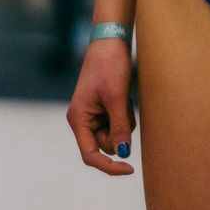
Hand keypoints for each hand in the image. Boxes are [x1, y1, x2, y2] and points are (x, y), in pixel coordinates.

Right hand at [66, 37, 135, 175]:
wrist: (111, 40)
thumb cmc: (110, 65)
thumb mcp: (117, 98)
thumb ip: (119, 127)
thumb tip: (124, 154)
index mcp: (79, 118)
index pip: (91, 154)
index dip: (109, 166)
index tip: (130, 168)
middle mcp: (83, 119)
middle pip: (106, 145)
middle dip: (120, 134)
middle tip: (125, 109)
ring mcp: (93, 114)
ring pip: (114, 135)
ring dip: (124, 123)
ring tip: (124, 99)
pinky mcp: (103, 108)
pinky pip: (118, 123)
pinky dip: (125, 115)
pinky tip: (124, 96)